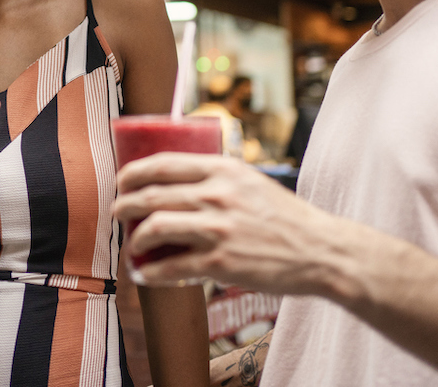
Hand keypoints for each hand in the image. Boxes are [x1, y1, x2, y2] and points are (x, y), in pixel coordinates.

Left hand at [113, 153, 344, 295]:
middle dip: (124, 204)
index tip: (122, 180)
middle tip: (117, 211)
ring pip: (154, 228)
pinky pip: (170, 266)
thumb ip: (220, 179)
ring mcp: (217, 229)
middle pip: (151, 195)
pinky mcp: (219, 263)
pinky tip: (145, 274)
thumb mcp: (253, 182)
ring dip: (133, 238)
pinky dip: (150, 271)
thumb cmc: (287, 218)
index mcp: (224, 170)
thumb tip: (182, 183)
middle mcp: (217, 195)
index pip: (164, 163)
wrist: (320, 251)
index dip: (133, 172)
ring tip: (132, 244)